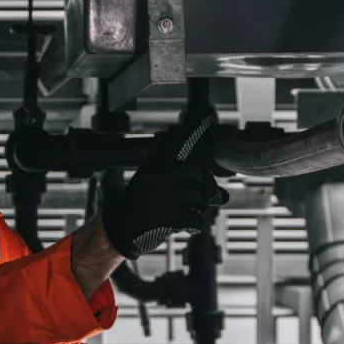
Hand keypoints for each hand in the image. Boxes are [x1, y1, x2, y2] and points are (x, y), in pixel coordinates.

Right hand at [102, 115, 229, 259]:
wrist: (120, 228)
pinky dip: (194, 225)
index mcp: (157, 163)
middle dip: (207, 189)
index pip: (180, 143)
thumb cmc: (145, 204)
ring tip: (186, 212)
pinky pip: (196, 219)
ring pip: (202, 198)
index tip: (208, 115)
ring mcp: (163, 196)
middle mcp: (160, 175)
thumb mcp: (160, 185)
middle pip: (201, 175)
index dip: (195, 129)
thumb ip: (193, 187)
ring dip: (200, 209)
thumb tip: (224, 197)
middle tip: (202, 199)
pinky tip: (184, 226)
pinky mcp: (166, 218)